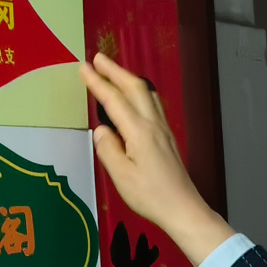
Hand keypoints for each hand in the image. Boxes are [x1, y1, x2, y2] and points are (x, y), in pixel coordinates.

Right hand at [82, 53, 234, 266]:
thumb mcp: (121, 175)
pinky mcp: (167, 137)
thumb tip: (101, 130)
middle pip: (134, 87)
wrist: (182, 208)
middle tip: (97, 57)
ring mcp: (162, 129)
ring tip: (114, 71)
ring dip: (129, 78)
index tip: (84, 67)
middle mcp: (152, 124)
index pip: (114, 100)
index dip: (98, 82)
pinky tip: (136, 96)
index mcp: (138, 131)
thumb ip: (108, 149)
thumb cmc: (149, 195)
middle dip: (115, 70)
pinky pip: (152, 104)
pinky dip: (140, 92)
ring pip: (146, 93)